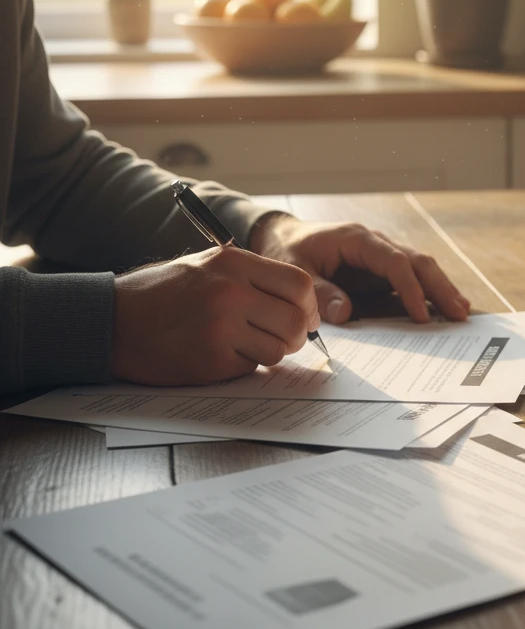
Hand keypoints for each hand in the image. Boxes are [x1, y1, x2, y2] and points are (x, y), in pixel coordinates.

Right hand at [111, 246, 318, 384]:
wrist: (111, 321)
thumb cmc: (163, 294)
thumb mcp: (208, 265)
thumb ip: (254, 278)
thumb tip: (303, 303)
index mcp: (234, 262)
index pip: (300, 283)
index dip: (309, 305)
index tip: (306, 317)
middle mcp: (231, 291)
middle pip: (297, 320)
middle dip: (297, 335)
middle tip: (283, 338)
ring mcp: (221, 327)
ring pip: (279, 349)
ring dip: (270, 352)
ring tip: (246, 344)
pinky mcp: (210, 359)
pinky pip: (251, 367)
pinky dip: (243, 364)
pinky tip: (220, 353)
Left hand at [249, 214, 469, 324]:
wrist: (280, 237)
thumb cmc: (285, 252)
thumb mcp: (294, 272)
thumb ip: (318, 291)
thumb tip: (346, 313)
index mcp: (356, 239)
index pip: (394, 262)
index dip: (410, 289)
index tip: (420, 316)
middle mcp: (375, 242)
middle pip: (418, 261)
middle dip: (440, 287)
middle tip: (460, 313)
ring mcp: (381, 254)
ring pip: (421, 266)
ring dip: (441, 288)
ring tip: (462, 312)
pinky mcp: (381, 268)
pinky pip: (411, 276)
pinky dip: (430, 290)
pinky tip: (445, 306)